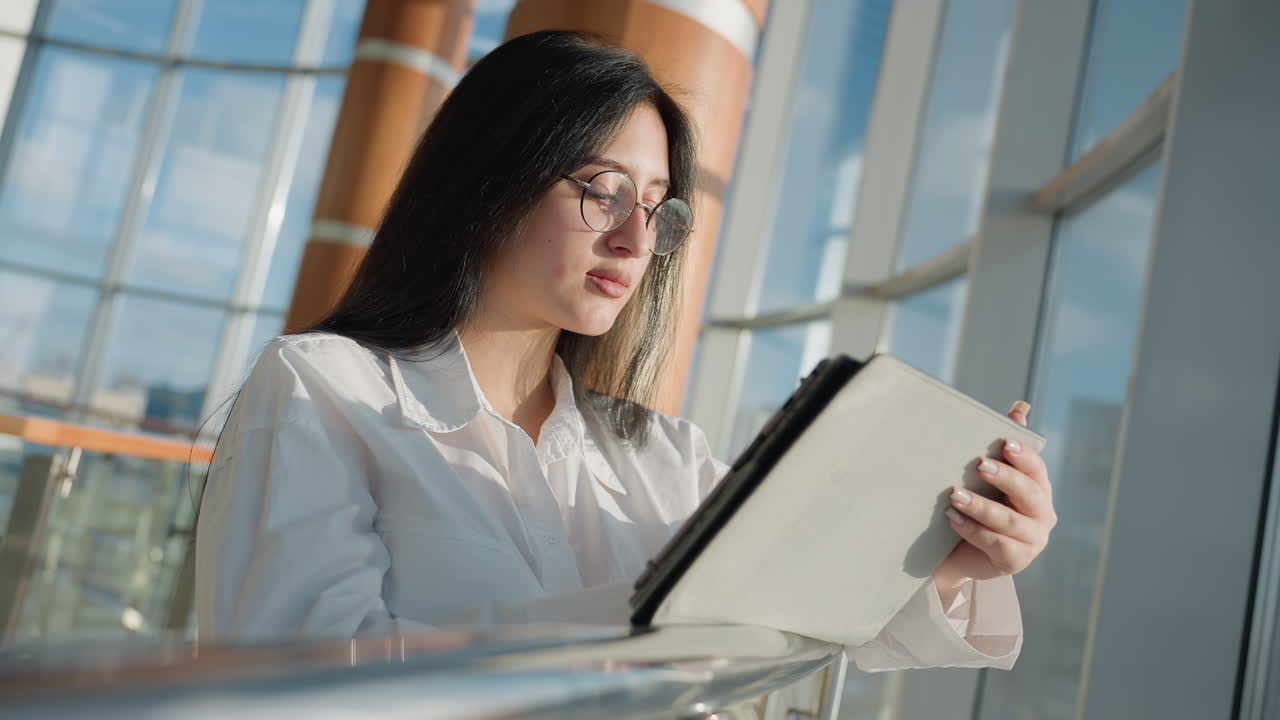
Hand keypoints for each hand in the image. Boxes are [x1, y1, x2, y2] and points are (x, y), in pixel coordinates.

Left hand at [932, 401, 1056, 605]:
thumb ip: (1003, 447)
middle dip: (1005, 478)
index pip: (1037, 469)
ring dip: (981, 507)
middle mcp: (1042, 514)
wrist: (960, 553)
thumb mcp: (987, 478)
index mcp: (1038, 488)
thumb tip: (1020, 408)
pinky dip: (973, 530)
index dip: (1024, 455)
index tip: (1004, 443)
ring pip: (1009, 521)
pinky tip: (953, 519)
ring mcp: (1033, 540)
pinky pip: (997, 544)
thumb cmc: (978, 506)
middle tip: (980, 465)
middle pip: (1028, 493)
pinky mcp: (1016, 561)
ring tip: (954, 495)